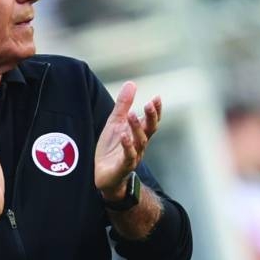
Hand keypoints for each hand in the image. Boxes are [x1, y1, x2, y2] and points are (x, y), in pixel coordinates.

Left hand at [94, 82, 161, 200]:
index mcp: (138, 134)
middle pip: (150, 130)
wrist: (103, 176)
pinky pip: (128, 156)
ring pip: (140, 142)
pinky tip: (124, 136)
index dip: (155, 111)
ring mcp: (133, 156)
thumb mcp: (115, 123)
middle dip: (151, 117)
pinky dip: (127, 145)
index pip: (151, 121)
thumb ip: (123, 105)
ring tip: (131, 115)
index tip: (157, 98)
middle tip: (149, 104)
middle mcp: (139, 144)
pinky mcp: (123, 166)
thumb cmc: (111, 149)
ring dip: (137, 128)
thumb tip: (132, 83)